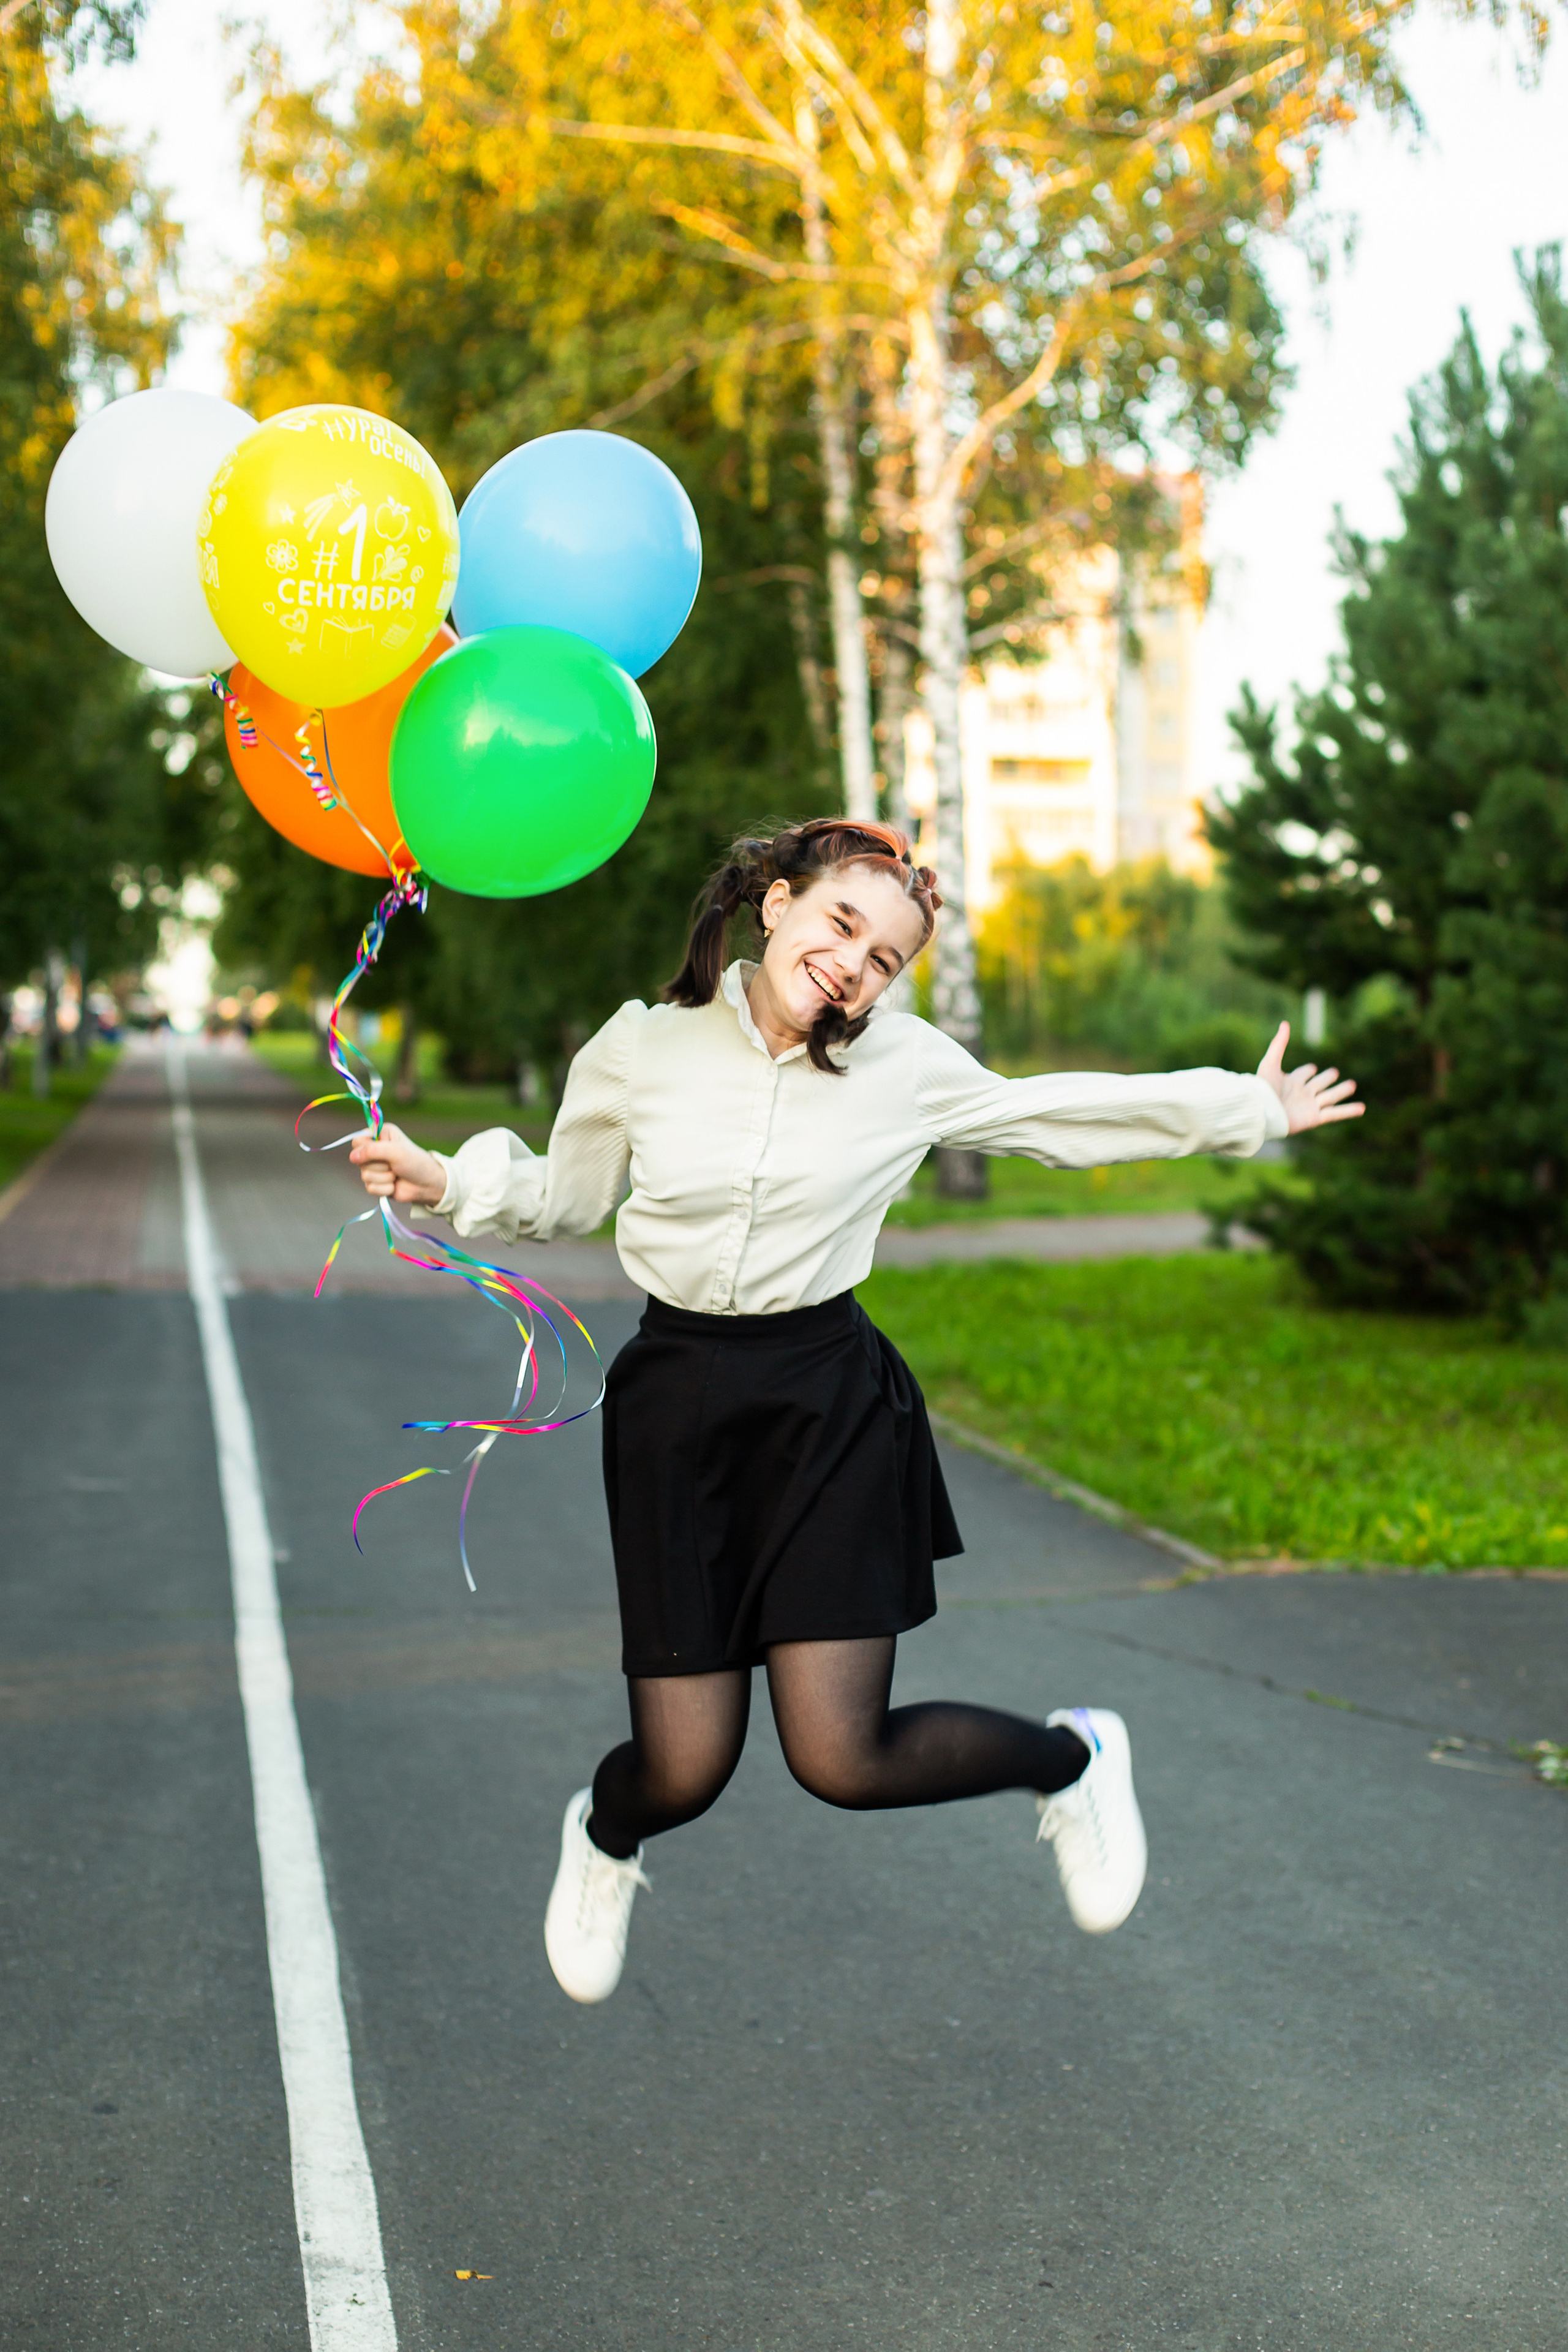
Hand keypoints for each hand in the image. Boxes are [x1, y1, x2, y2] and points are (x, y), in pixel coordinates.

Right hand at [348, 1121, 446, 1205]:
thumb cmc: (416, 1163)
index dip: (364, 1149)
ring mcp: (375, 1168)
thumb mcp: (396, 1151)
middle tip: (394, 1165)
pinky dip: (384, 1188)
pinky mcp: (376, 1184)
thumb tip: (352, 1157)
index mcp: (380, 1136)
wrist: (428, 1185)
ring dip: (384, 1178)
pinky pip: (370, 1188)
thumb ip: (372, 1150)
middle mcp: (375, 1151)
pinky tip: (394, 1185)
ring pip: (364, 1176)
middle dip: (379, 1165)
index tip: (378, 1152)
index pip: (357, 1141)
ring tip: (396, 1174)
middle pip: (359, 1160)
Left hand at [1256, 1021, 1364, 1135]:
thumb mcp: (1270, 1063)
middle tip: (1334, 1073)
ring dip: (1341, 1091)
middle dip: (1326, 1078)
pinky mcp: (1314, 1118)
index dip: (1307, 1071)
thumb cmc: (1263, 1089)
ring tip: (1352, 1085)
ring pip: (1330, 1097)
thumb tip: (1285, 1023)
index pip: (1304, 1073)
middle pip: (1319, 1084)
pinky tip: (1362, 1108)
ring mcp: (1309, 1106)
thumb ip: (1279, 1044)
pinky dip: (1349, 1111)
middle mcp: (1301, 1094)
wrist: (1262, 1113)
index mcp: (1290, 1082)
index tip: (1311, 1068)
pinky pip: (1335, 1114)